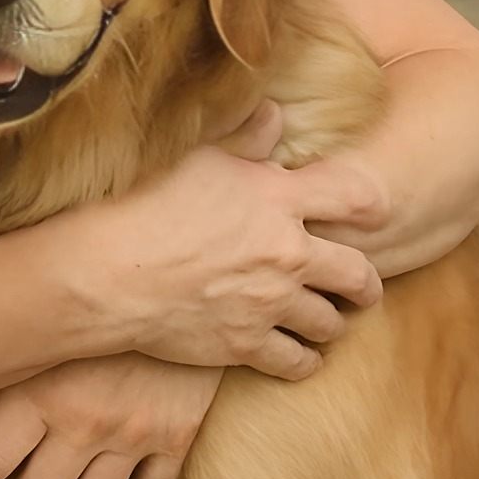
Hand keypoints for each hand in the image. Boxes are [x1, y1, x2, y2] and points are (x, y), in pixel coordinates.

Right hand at [76, 102, 388, 378]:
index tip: (372, 216)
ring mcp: (269, 304)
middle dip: (364, 284)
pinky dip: (303, 361)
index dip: (371, 208)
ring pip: (330, 324)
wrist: (106, 271)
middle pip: (358, 276)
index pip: (356, 198)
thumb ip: (245, 137)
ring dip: (329, 323)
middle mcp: (286, 253)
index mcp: (278, 199)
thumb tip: (273, 115)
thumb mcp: (195, 154)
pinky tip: (298, 354)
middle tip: (360, 287)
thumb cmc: (141, 201)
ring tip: (322, 321)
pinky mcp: (246, 345)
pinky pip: (297, 363)